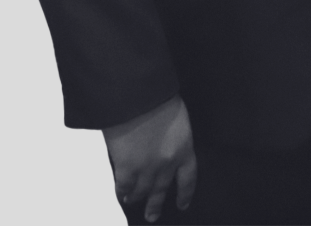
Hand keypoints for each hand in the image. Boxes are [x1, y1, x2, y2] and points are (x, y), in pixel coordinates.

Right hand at [103, 95, 195, 222]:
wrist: (139, 96)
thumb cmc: (159, 99)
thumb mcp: (177, 118)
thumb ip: (174, 137)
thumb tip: (165, 145)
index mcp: (185, 149)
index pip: (188, 178)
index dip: (185, 193)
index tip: (183, 204)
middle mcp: (168, 163)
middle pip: (162, 189)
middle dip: (157, 204)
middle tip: (153, 216)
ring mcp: (146, 167)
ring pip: (142, 191)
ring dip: (137, 198)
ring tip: (133, 202)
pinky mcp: (126, 166)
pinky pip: (124, 185)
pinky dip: (122, 191)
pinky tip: (121, 194)